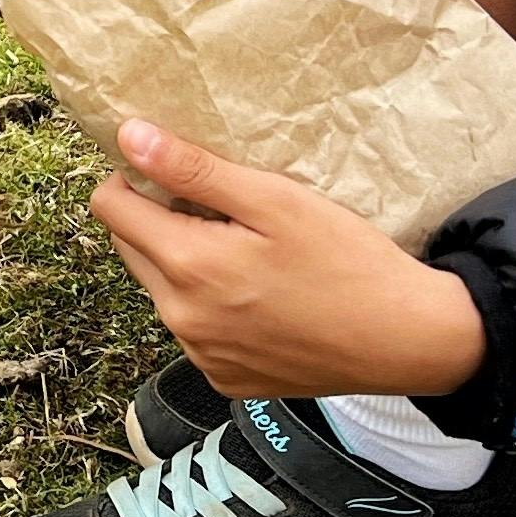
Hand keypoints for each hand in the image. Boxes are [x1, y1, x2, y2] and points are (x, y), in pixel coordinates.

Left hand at [89, 119, 489, 401]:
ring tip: (248, 253)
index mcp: (188, 267)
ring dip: (185, 265)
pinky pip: (195, 331)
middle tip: (221, 208)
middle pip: (132, 250)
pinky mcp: (225, 380)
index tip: (169, 170)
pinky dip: (212, 307)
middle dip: (158, 220)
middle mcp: (181, 319)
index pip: (110, 210)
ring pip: (163, 291)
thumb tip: (129, 137)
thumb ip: (193, 170)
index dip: (131, 178)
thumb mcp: (274, 199)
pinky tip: (262, 296)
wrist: (405, 339)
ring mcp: (202, 355)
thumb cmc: (347, 261)